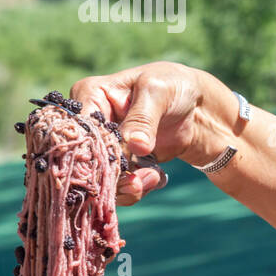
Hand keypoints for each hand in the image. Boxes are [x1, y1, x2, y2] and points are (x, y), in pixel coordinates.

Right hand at [70, 61, 216, 204]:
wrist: (196, 106)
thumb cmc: (172, 86)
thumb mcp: (158, 92)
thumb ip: (143, 118)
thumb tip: (135, 146)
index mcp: (90, 95)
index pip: (79, 127)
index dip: (91, 149)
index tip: (114, 163)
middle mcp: (91, 123)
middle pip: (85, 157)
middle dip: (110, 174)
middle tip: (135, 182)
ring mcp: (104, 146)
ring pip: (101, 177)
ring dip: (125, 185)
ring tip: (151, 178)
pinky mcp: (121, 164)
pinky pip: (120, 185)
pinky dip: (135, 189)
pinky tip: (155, 178)